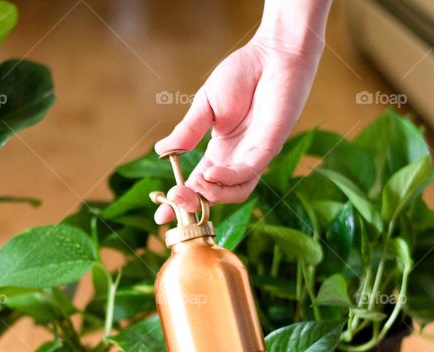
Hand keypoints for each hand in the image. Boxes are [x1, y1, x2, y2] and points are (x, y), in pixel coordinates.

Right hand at [154, 38, 322, 223]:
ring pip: (236, 192)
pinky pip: (248, 171)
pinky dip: (228, 177)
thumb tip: (161, 151)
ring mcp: (254, 155)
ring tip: (195, 188)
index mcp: (220, 151)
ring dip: (213, 195)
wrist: (273, 53)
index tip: (160, 216)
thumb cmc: (243, 74)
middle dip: (193, 204)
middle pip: (215, 195)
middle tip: (173, 202)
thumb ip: (187, 131)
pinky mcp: (270, 146)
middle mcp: (237, 159)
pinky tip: (210, 173)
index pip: (198, 184)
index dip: (181, 202)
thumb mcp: (205, 105)